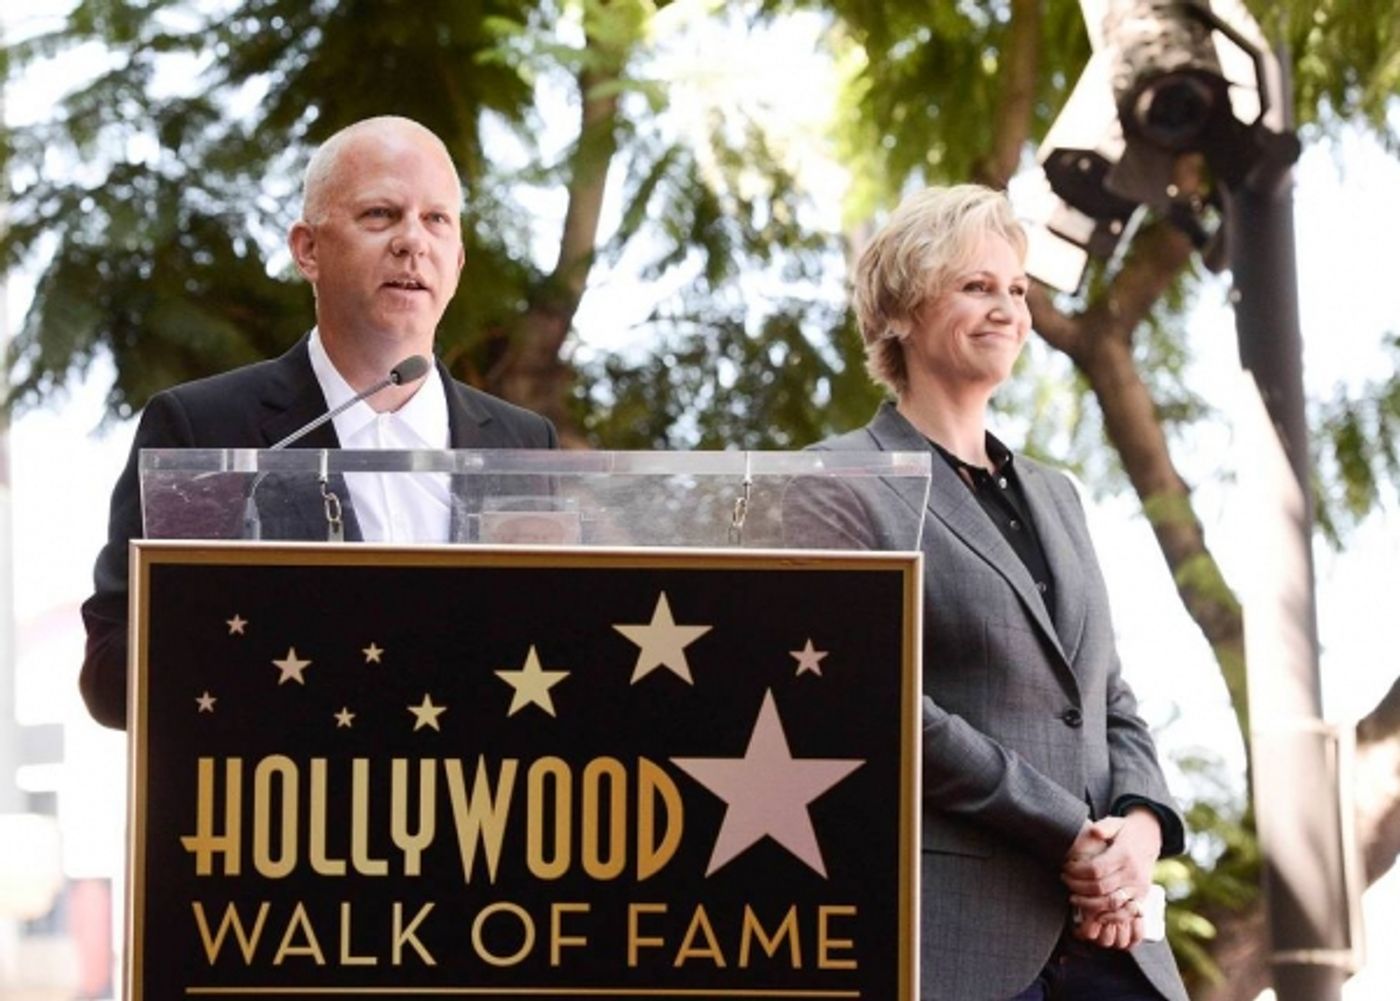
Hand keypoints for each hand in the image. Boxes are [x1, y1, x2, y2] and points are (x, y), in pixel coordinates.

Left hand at [1062, 810, 1161, 950]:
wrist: (1149, 839)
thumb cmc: (1126, 832)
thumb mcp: (1116, 823)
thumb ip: (1104, 827)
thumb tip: (1094, 831)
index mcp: (1124, 854)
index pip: (1096, 869)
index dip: (1077, 872)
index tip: (1066, 868)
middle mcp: (1132, 873)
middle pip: (1101, 887)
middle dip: (1078, 886)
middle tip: (1065, 880)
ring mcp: (1138, 887)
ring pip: (1111, 903)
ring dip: (1089, 904)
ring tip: (1073, 898)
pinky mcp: (1141, 897)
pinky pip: (1126, 913)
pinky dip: (1110, 917)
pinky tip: (1095, 915)